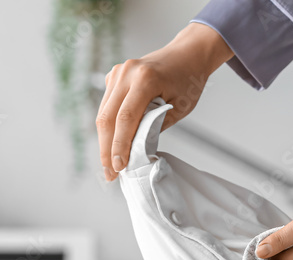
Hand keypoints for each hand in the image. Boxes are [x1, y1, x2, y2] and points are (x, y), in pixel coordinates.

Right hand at [97, 23, 232, 181]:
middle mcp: (126, 73)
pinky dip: (108, 127)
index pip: (125, 118)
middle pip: (108, 117)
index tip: (119, 167)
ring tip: (109, 164)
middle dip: (106, 149)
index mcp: (145, 79)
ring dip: (105, 141)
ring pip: (103, 113)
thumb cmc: (188, 81)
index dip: (120, 146)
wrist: (187, 54)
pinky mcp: (114, 76)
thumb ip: (156, 125)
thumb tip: (135, 148)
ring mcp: (118, 73)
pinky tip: (112, 144)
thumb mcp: (179, 108)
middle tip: (109, 173)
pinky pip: (107, 106)